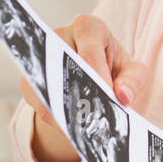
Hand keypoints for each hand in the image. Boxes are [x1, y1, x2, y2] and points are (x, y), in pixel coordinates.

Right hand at [20, 12, 149, 129]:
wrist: (91, 73)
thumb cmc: (114, 67)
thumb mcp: (132, 70)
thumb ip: (133, 81)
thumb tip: (123, 97)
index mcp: (88, 28)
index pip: (90, 53)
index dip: (98, 78)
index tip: (107, 100)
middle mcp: (60, 36)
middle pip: (66, 69)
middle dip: (81, 97)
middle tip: (95, 121)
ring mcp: (41, 57)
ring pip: (50, 90)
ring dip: (67, 113)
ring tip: (86, 131)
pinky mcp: (30, 80)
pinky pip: (40, 104)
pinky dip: (58, 122)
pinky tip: (74, 133)